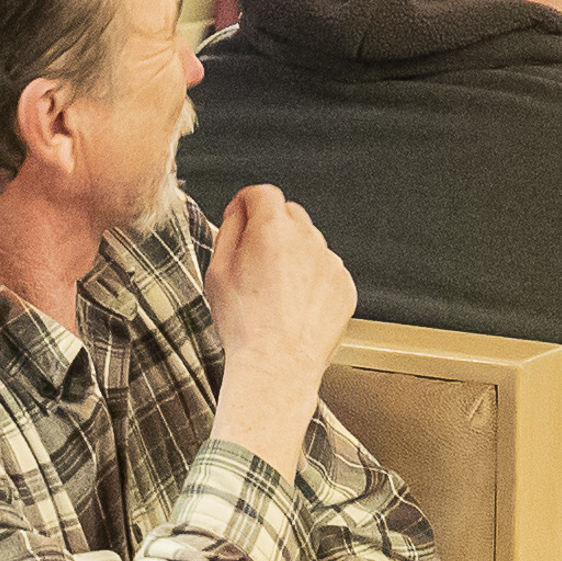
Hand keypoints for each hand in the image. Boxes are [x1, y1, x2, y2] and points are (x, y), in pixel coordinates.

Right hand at [202, 182, 357, 403]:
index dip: (246, 203)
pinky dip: (312, 279)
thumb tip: (238, 212)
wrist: (276, 367)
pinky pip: (326, 269)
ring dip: (294, 255)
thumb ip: (228, 230)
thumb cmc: (244, 327)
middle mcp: (306, 240)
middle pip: (289, 213)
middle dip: (271, 227)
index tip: (241, 216)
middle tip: (256, 259)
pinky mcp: (344, 285)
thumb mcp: (217, 272)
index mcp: (271, 231)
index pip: (262, 193)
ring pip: (309, 242)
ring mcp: (330, 263)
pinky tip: (295, 305)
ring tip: (276, 292)